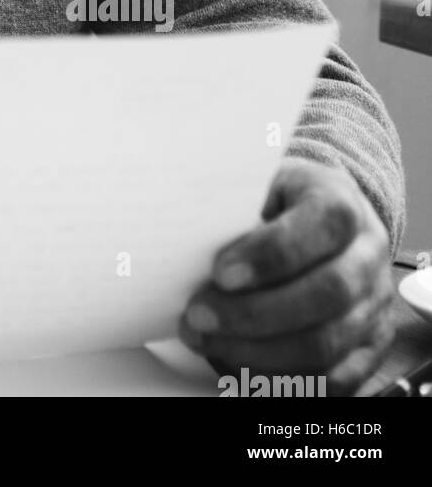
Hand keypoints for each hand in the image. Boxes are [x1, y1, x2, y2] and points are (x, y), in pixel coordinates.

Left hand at [179, 158, 394, 396]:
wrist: (323, 213)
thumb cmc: (277, 201)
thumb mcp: (258, 182)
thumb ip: (236, 206)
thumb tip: (186, 238)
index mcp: (341, 203)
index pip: (320, 227)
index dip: (270, 255)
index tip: (220, 271)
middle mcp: (367, 257)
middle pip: (325, 295)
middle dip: (253, 313)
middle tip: (198, 315)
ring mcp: (373, 306)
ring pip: (326, 345)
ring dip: (257, 352)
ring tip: (206, 341)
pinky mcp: (369, 347)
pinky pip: (332, 379)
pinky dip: (279, 378)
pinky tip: (235, 362)